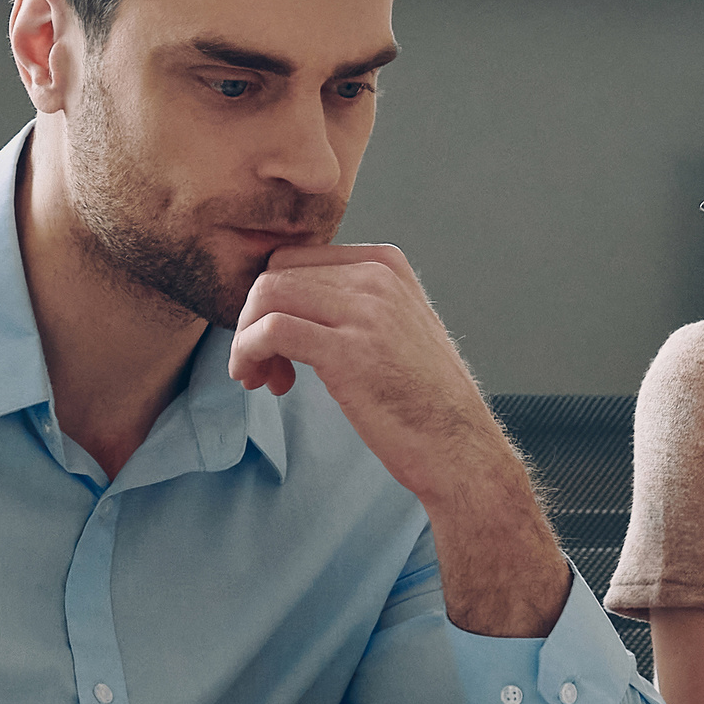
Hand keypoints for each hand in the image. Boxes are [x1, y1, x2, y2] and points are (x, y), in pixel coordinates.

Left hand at [224, 245, 503, 507]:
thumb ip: (353, 302)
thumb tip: (288, 300)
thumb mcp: (395, 325)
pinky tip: (262, 381)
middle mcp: (375, 277)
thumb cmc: (422, 398)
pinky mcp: (346, 351)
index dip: (270, 300)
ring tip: (259, 377)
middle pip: (275, 276)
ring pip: (266, 297)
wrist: (457, 445)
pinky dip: (248, 352)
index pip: (294, 258)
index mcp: (385, 264)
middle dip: (253, 320)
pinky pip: (270, 331)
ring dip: (246, 338)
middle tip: (261, 366)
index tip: (273, 341)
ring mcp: (364, 311)